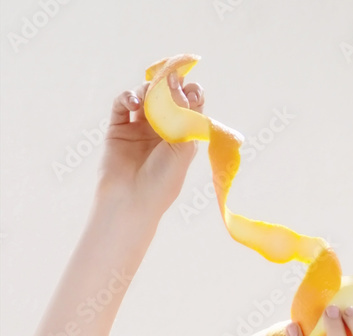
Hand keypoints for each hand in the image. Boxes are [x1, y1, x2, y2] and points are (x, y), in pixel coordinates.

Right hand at [95, 72, 204, 215]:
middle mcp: (162, 130)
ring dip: (149, 90)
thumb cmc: (162, 181)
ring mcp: (139, 127)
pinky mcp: (119, 127)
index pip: (190, 106)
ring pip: (145, 95)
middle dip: (170, 84)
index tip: (193, 88)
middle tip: (171, 79)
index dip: (192, 93)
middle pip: (167, 95)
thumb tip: (181, 84)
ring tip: (151, 95)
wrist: (132, 200)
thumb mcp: (183, 150)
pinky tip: (135, 102)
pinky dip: (128, 96)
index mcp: (182, 136)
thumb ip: (185, 117)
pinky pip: (122, 103)